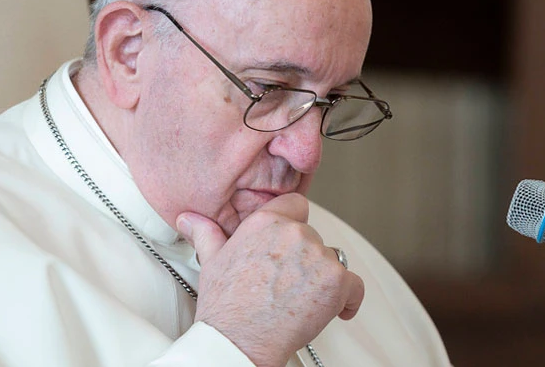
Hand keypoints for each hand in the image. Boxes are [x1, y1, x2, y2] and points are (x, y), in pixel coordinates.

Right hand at [176, 194, 364, 366]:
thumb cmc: (226, 306)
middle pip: (313, 237)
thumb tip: (190, 219)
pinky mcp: (336, 282)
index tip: (291, 243)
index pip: (296, 204)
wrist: (240, 341)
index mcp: (267, 221)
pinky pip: (354, 286)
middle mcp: (294, 233)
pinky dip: (347, 299)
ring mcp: (318, 256)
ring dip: (323, 279)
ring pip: (332, 260)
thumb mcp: (212, 261)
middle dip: (304, 258)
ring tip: (300, 299)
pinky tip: (333, 309)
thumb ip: (207, 233)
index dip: (294, 224)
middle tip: (286, 283)